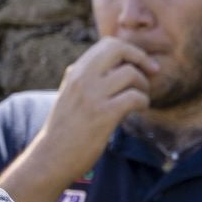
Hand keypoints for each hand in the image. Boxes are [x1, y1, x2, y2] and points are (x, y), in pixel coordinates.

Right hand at [36, 37, 158, 177]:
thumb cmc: (65, 130)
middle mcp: (82, 79)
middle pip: (120, 49)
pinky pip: (135, 97)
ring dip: (143, 86)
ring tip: (140, 98)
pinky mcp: (104, 115)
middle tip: (151, 72)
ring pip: (131, 74)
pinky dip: (143, 102)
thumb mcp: (70, 95)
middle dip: (141, 58)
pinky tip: (138, 110)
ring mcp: (92, 96)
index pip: (108, 44)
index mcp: (75, 72)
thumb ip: (88, 78)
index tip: (139, 63)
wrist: (50, 157)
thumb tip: (117, 64)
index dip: (129, 50)